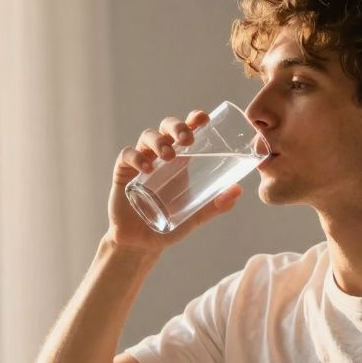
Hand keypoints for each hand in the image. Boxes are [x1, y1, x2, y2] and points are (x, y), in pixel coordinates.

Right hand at [107, 110, 242, 253]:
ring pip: (147, 137)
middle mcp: (160, 156)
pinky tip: (147, 168)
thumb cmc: (169, 226)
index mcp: (180, 160)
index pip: (186, 131)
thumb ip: (215, 205)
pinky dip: (137, 157)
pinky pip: (127, 156)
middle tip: (188, 139)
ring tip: (169, 155)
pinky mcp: (123, 172)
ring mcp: (141, 161)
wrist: (141, 244)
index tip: (203, 118)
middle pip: (166, 128)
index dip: (193, 120)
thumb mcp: (195, 216)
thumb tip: (238, 190)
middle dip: (177, 127)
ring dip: (159, 142)